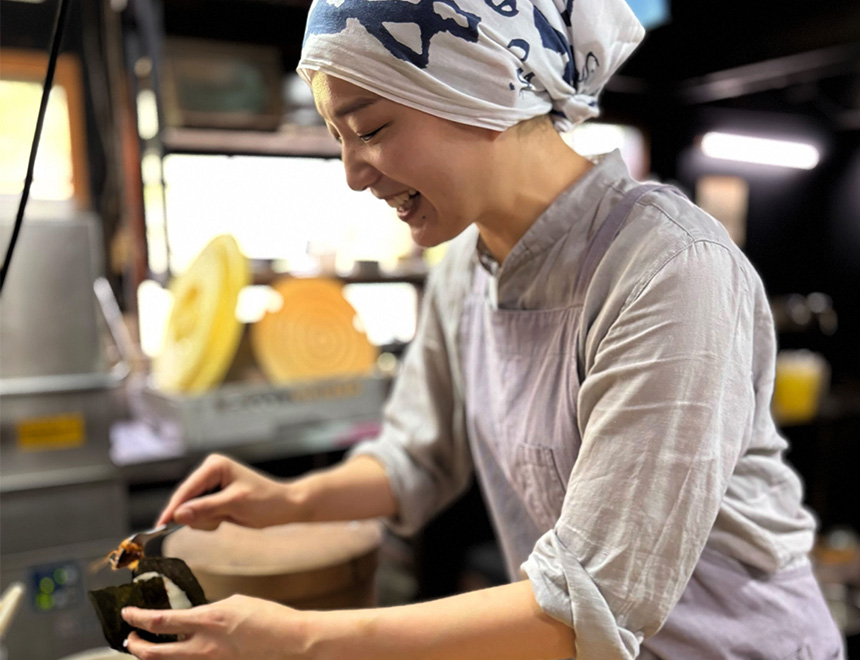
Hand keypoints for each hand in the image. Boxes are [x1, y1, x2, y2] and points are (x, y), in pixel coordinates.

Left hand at [122, 595, 309, 659]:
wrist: (292, 643)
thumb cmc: (270, 619)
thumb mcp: (235, 604)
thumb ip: (209, 612)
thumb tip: (193, 618)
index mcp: (209, 621)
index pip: (160, 621)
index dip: (138, 617)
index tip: (128, 613)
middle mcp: (204, 648)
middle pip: (153, 654)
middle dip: (136, 645)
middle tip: (131, 637)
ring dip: (155, 655)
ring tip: (151, 646)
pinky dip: (179, 659)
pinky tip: (181, 652)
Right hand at [156, 454, 302, 529]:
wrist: (285, 507)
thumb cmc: (265, 501)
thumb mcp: (234, 505)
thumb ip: (205, 509)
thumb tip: (178, 515)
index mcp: (214, 466)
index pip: (186, 489)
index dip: (173, 508)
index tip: (160, 525)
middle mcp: (209, 472)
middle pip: (186, 501)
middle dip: (200, 516)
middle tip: (221, 519)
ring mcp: (211, 486)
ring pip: (191, 512)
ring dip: (207, 520)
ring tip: (228, 516)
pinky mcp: (213, 498)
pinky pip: (200, 516)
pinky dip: (211, 522)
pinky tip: (227, 518)